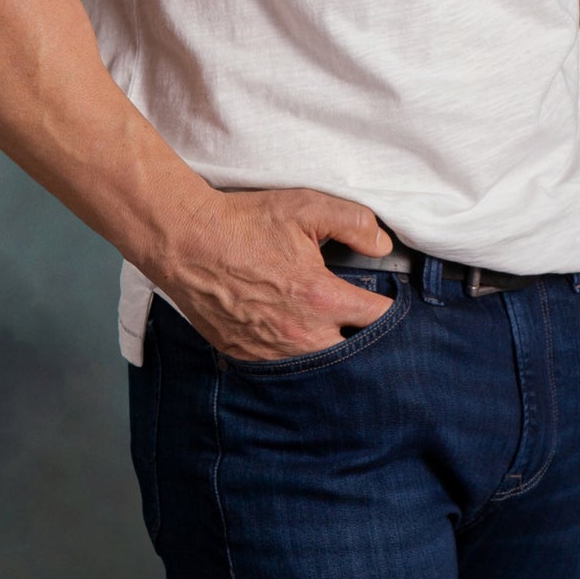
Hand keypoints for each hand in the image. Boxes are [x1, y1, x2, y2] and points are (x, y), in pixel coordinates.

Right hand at [158, 185, 397, 361]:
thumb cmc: (244, 224)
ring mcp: (273, 352)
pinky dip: (298, 361)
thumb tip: (382, 245)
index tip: (392, 305)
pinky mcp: (248, 358)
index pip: (378, 319)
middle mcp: (301, 334)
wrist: (187, 243)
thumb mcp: (305, 207)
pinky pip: (286, 371)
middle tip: (368, 328)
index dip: (392, 313)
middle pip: (355, 357)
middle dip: (367, 344)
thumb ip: (354, 222)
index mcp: (320, 298)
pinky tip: (299, 342)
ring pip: (321, 369)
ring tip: (337, 338)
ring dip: (333, 354)